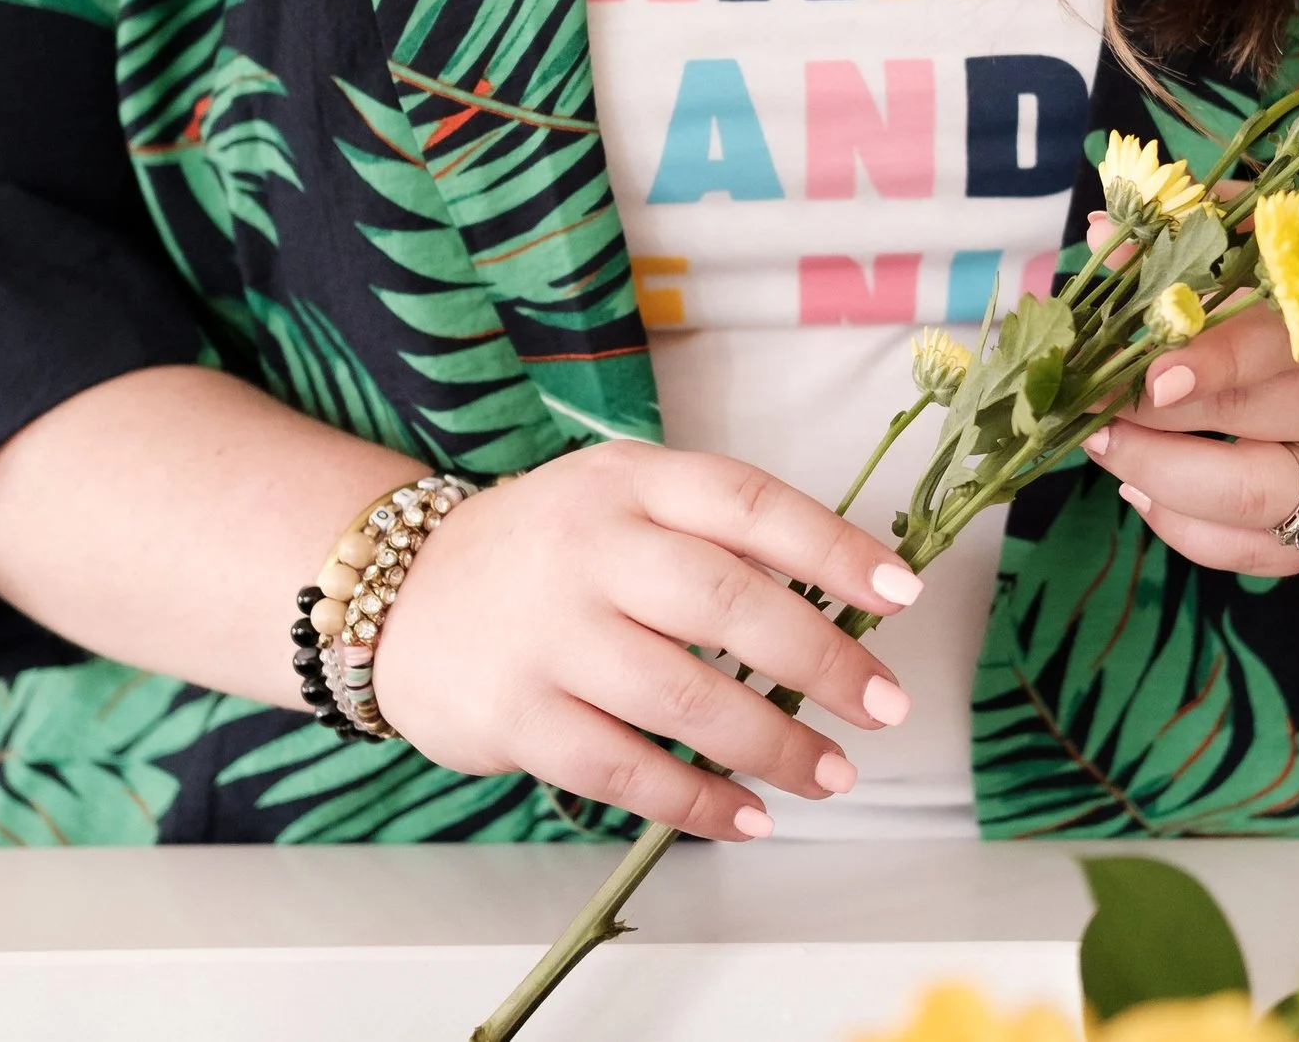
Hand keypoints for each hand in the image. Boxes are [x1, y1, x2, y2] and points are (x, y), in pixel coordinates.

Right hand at [374, 440, 922, 842]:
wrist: (394, 595)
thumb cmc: (546, 553)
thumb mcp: (620, 503)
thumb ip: (712, 536)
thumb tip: (846, 598)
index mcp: (628, 481)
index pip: (748, 505)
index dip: (835, 548)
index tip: (904, 593)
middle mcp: (587, 548)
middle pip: (727, 604)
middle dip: (823, 661)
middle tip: (885, 706)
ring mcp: (546, 634)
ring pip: (684, 698)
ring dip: (775, 744)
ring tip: (833, 773)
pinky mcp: (515, 715)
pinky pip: (624, 768)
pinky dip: (697, 801)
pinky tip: (749, 817)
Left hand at [1077, 214, 1298, 576]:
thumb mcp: (1264, 264)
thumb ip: (1190, 247)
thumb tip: (1101, 238)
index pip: (1280, 347)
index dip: (1214, 362)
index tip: (1150, 373)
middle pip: (1253, 424)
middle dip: (1153, 422)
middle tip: (1085, 402)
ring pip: (1244, 504)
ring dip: (1153, 476)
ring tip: (1101, 442)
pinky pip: (1240, 552)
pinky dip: (1175, 522)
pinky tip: (1137, 485)